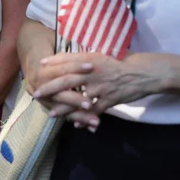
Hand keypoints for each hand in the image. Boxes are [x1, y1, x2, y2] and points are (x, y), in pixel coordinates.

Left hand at [32, 53, 167, 128]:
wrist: (143, 73)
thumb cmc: (121, 63)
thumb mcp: (101, 56)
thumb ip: (84, 58)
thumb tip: (67, 59)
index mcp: (91, 59)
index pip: (68, 60)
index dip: (53, 63)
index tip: (39, 66)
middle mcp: (93, 72)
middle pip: (67, 80)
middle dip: (50, 87)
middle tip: (37, 93)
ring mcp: (101, 87)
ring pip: (78, 99)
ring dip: (63, 108)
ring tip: (51, 114)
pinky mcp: (109, 99)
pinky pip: (93, 111)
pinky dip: (84, 118)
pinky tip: (75, 124)